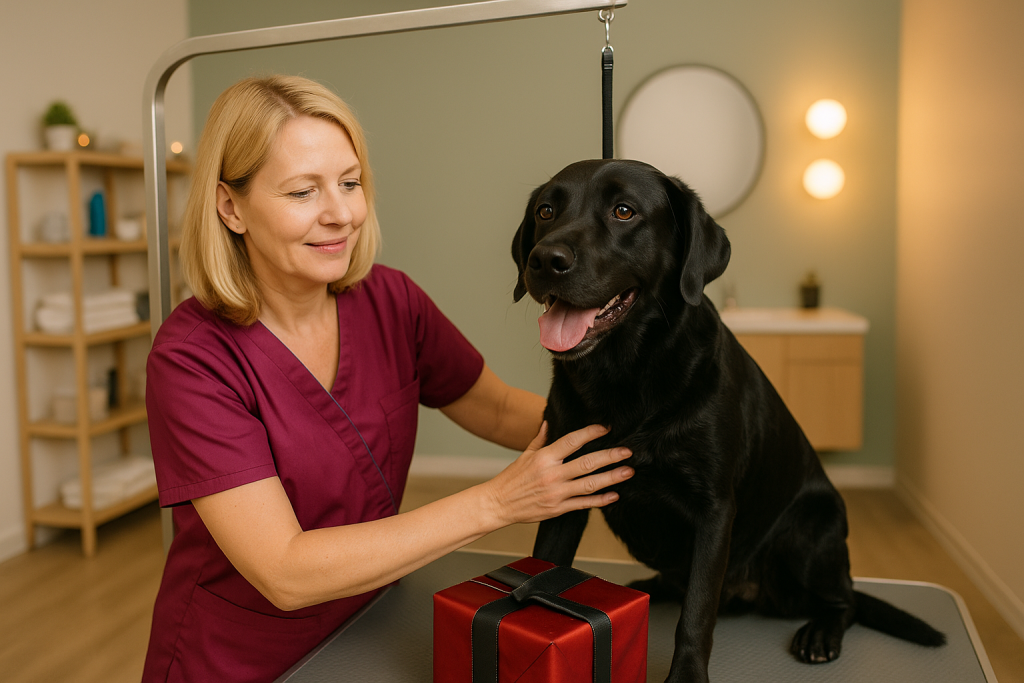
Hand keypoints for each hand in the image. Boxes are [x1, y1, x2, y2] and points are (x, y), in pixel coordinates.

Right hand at [483, 422, 633, 526]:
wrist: (498, 504)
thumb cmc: (511, 479)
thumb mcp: (525, 454)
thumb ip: (540, 439)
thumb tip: (549, 422)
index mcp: (545, 457)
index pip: (573, 441)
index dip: (591, 433)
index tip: (606, 428)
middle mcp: (552, 474)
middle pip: (588, 463)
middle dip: (610, 456)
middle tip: (627, 452)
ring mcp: (557, 493)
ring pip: (590, 484)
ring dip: (612, 478)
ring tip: (627, 471)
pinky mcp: (558, 508)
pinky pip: (584, 504)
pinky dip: (600, 500)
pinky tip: (614, 495)